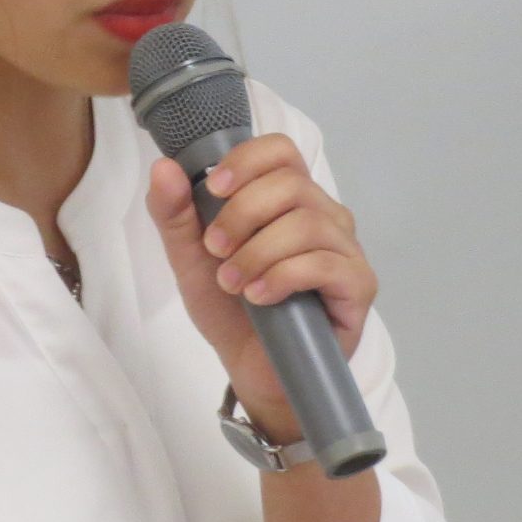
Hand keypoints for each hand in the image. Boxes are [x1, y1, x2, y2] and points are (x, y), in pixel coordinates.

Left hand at [144, 133, 377, 439]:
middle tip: (215, 251)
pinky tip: (259, 297)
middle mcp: (324, 215)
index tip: (214, 189)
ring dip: (258, 252)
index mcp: (288, 199)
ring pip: (307, 223)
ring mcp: (345, 249)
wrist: (254, 371)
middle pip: (291, 184)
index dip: (247, 161)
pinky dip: (283, 277)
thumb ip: (174, 215)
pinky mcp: (358, 285)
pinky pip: (325, 264)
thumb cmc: (231, 311)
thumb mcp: (190, 260)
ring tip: (232, 283)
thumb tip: (163, 167)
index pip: (281, 151)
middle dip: (243, 215)